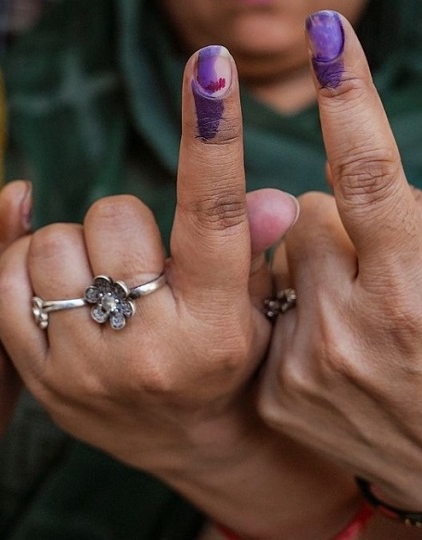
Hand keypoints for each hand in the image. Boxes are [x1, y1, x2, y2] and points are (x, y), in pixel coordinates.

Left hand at [0, 45, 356, 538]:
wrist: (182, 441)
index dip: (213, 138)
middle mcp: (151, 351)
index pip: (215, 216)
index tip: (212, 72)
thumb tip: (277, 200)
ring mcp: (87, 370)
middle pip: (114, 217)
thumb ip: (258, 247)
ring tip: (96, 276)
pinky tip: (54, 287)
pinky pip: (8, 284)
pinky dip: (28, 267)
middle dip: (122, 221)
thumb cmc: (221, 361)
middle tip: (133, 255)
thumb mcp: (251, 308)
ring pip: (54, 244)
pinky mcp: (40, 380)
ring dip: (72, 243)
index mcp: (216, 326)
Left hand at [258, 10, 421, 515]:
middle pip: (305, 213)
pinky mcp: (277, 393)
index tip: (324, 33)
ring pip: (278, 261)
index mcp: (419, 287)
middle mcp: (356, 325)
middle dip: (333, 224)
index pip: (372, 174)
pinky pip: (264, 312)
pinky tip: (329, 351)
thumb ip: (409, 220)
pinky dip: (291, 315)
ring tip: (351, 314)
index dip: (349, 98)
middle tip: (370, 266)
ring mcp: (307, 363)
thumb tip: (352, 179)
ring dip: (308, 269)